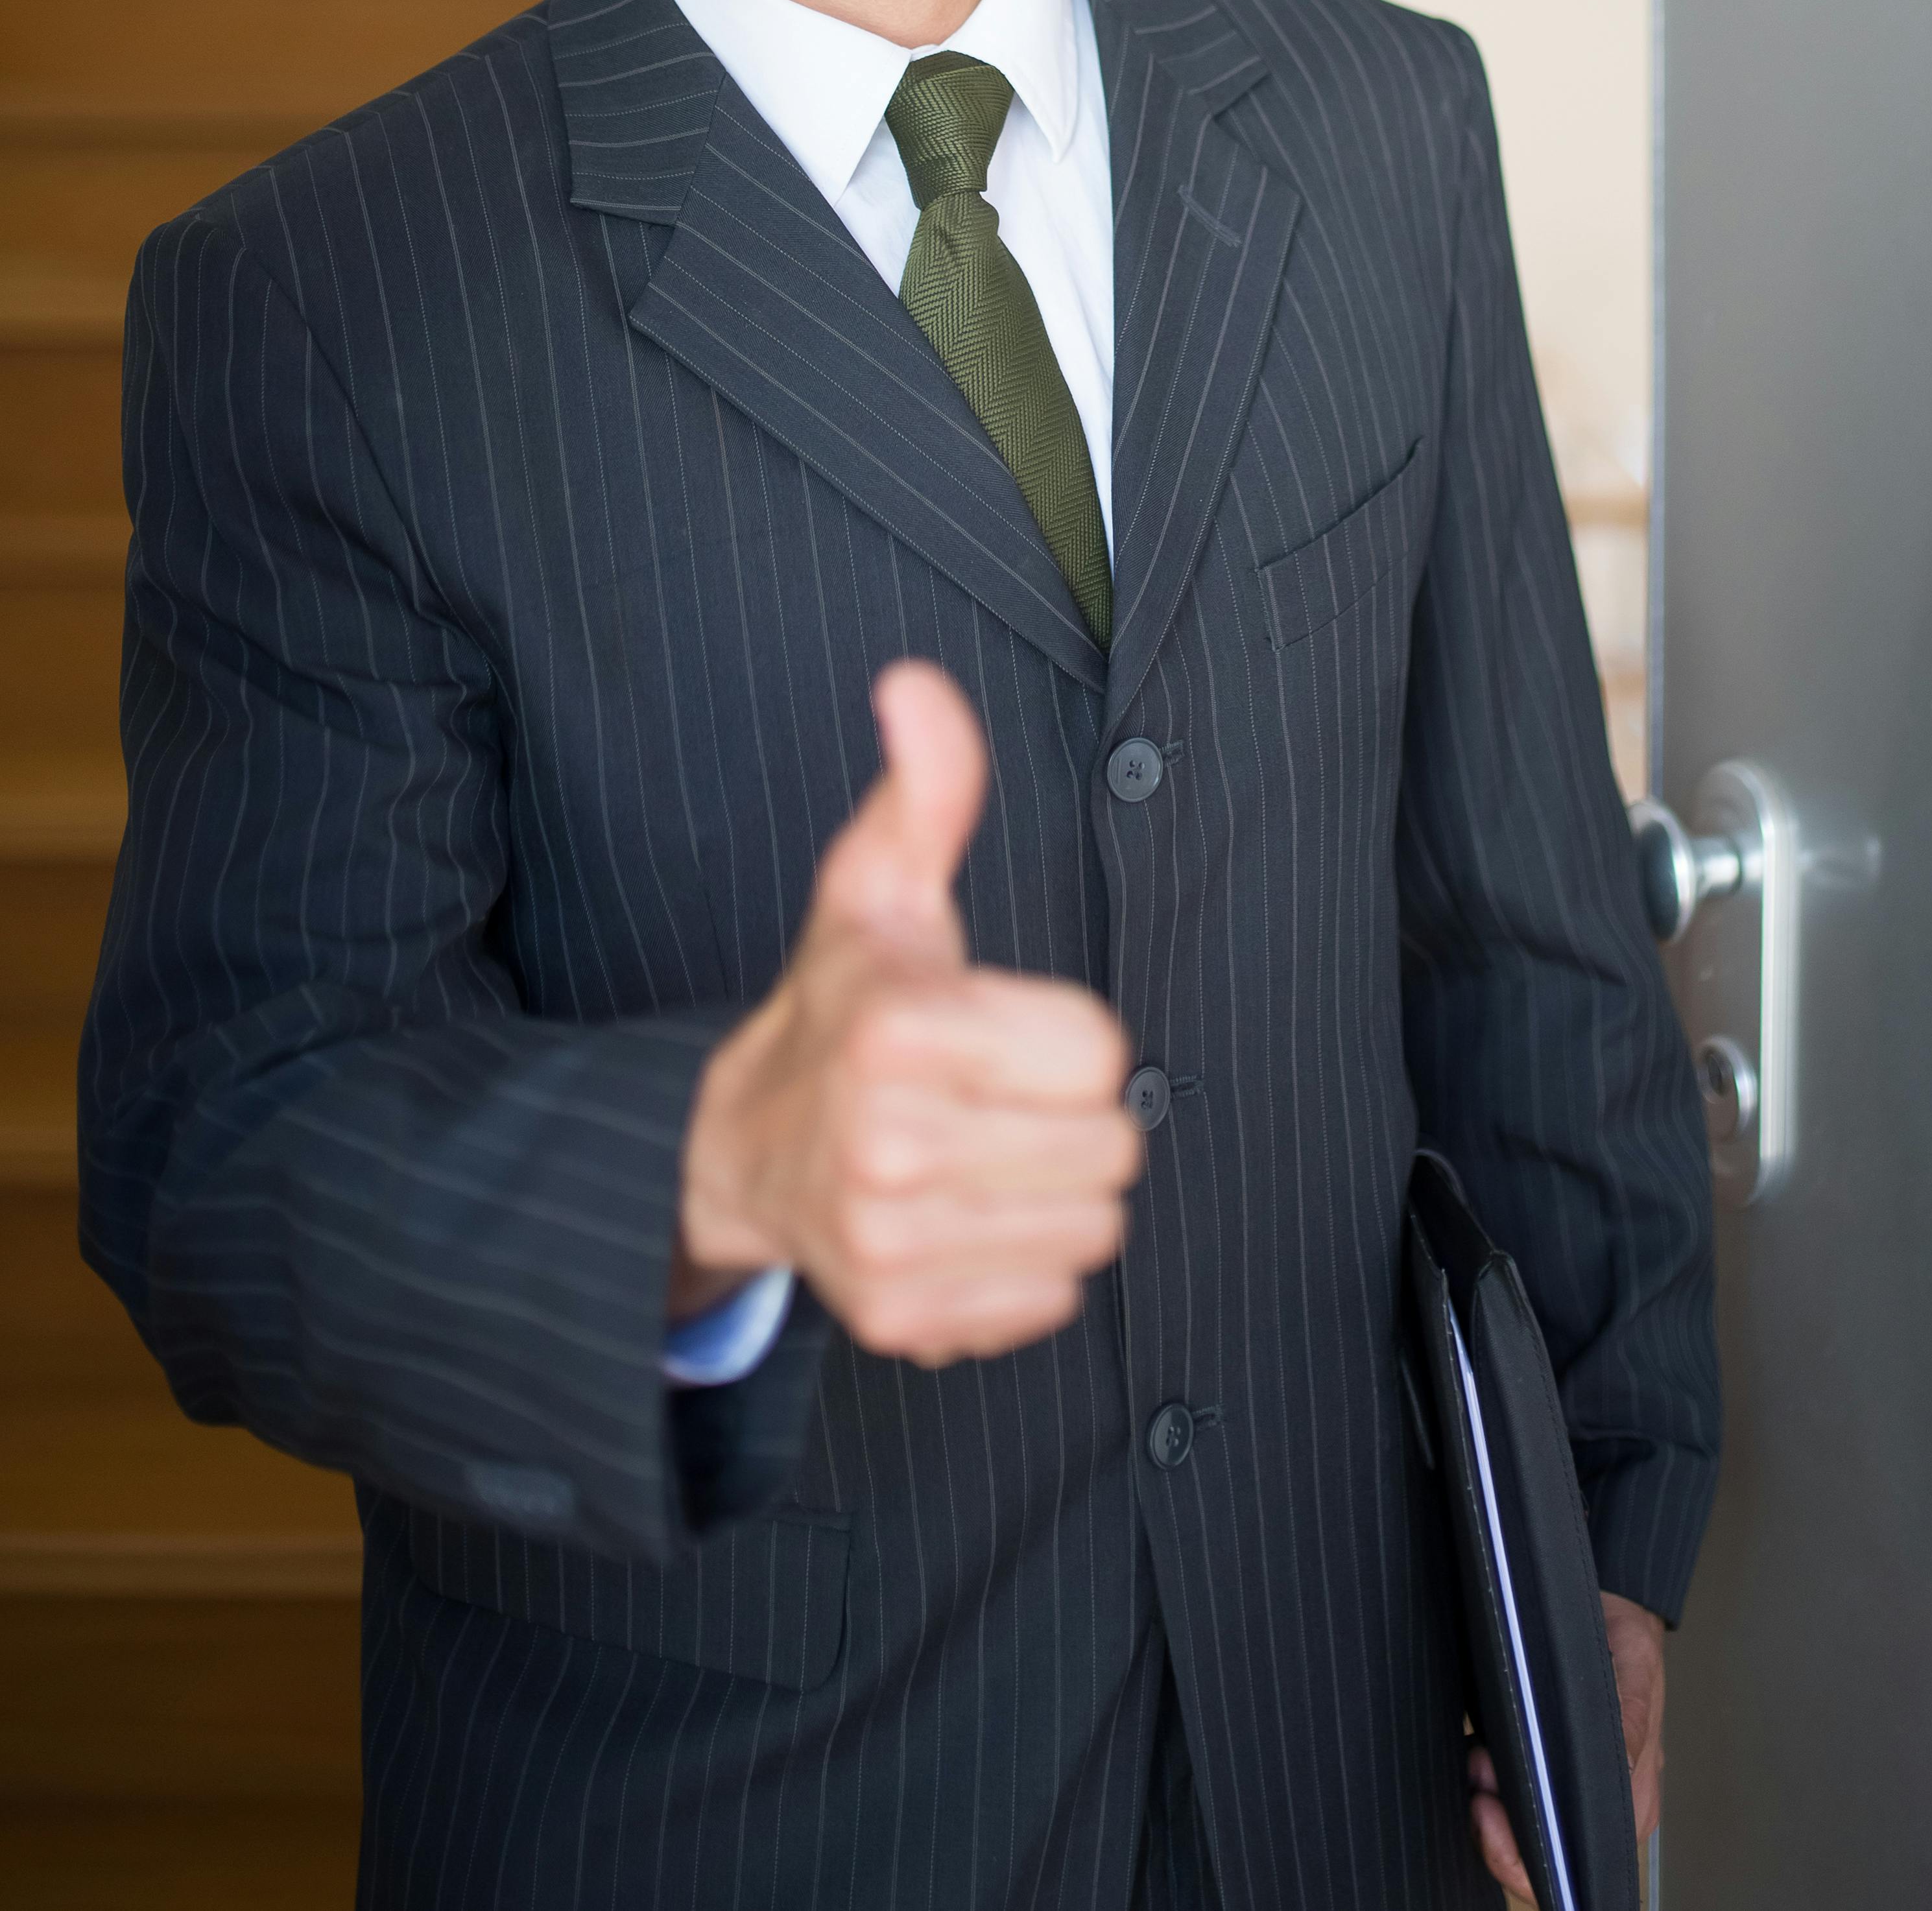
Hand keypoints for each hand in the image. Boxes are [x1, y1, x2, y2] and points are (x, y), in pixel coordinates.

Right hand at [673, 660, 1141, 1364]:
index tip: (1000, 1028)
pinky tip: (965, 1217)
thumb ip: (928, 787)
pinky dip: (1026, 1264)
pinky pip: (1054, 1299)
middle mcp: (887, 1146)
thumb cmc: (840, 1005)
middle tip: (999, 1096)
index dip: (1066, 1034)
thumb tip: (916, 684)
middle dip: (1072, 1114)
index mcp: (898, 1029)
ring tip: (987, 1154)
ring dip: (1060, 1190)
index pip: (1099, 1048)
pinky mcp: (905, 1322)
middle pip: (1112, 1143)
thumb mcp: (876, 887)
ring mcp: (892, 1245)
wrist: (743, 1151)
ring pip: (1096, 1227)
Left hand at [1468, 1589, 1665, 1898]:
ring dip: (1484, 1803)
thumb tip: (1619, 1768)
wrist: (1611, 1608)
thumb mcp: (1637, 1673)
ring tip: (1476, 1757)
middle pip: (1534, 1858)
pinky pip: (1502, 1796)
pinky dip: (1482, 1781)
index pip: (1572, 1864)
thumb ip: (1630, 1724)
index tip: (1490, 1812)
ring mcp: (1563, 1792)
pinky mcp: (1538, 1769)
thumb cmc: (1629, 1644)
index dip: (1522, 1855)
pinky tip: (1476, 1752)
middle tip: (1478, 1778)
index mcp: (1628, 1804)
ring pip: (1512, 1830)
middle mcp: (1593, 1810)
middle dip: (1496, 1830)